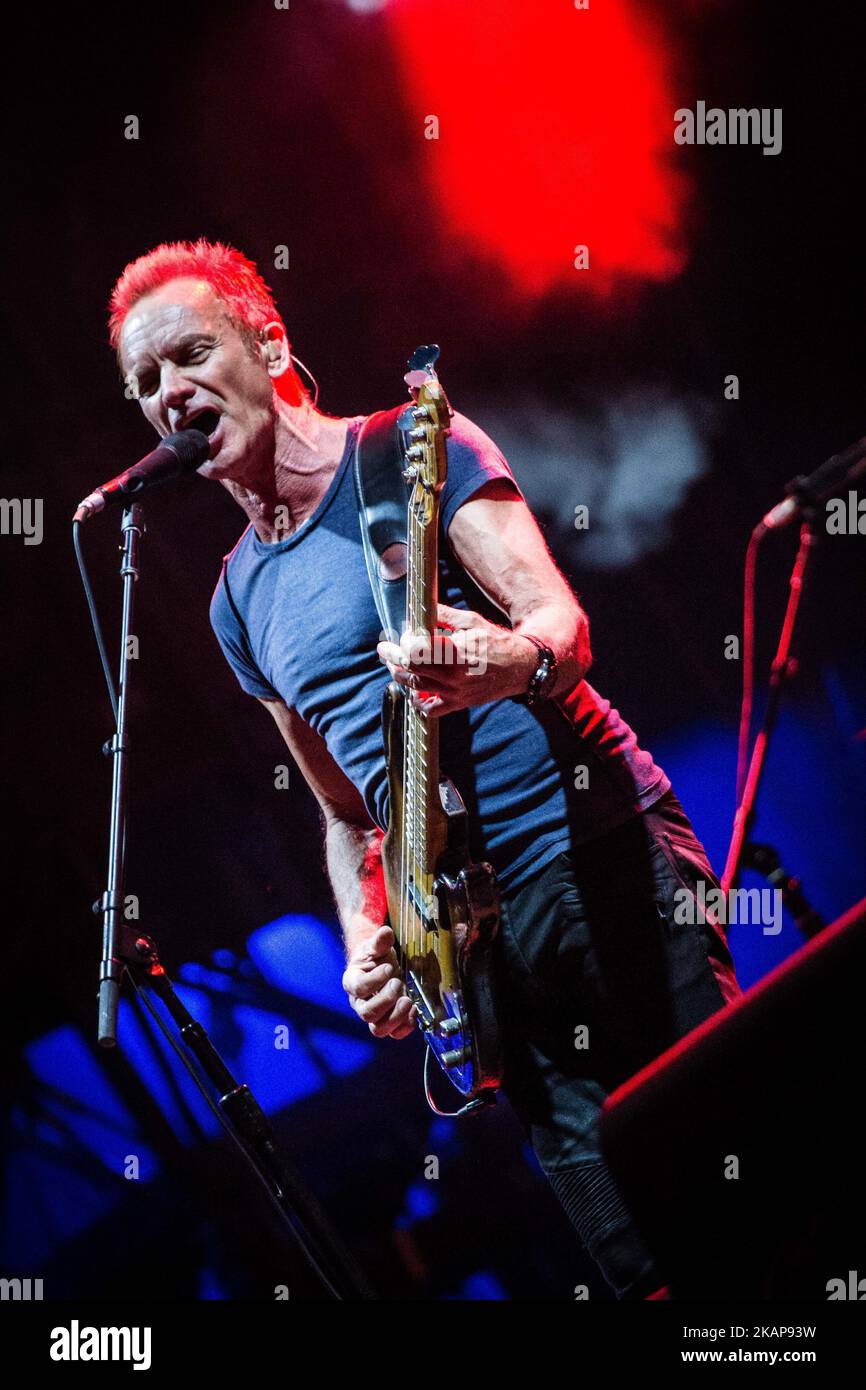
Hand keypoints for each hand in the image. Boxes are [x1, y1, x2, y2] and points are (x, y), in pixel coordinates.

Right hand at [341, 924, 417, 1039]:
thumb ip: (379, 941)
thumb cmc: (375, 957)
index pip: (358, 988)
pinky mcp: (389, 1021)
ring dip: (396, 1017)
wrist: (381, 966)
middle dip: (385, 1000)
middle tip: (397, 983)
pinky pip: (394, 1033)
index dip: (374, 980)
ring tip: (408, 1001)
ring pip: (379, 1029)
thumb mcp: (376, 947)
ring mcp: (375, 1015)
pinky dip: (405, 1025)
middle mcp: (360, 1003)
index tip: (389, 967)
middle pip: (367, 1013)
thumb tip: (385, 932)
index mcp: (353, 982)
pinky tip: (414, 1010)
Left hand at [376, 603, 536, 716]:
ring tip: (394, 665)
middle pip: (410, 668)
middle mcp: (453, 674)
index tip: (403, 635)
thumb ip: (444, 616)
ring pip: (415, 687)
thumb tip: (421, 610)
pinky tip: (414, 689)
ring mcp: (455, 692)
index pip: (415, 649)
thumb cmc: (496, 641)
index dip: (404, 642)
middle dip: (392, 657)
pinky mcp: (459, 703)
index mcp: (455, 651)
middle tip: (384, 650)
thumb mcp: (471, 621)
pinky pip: (430, 709)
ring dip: (399, 675)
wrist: (521, 667)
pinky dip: (417, 701)